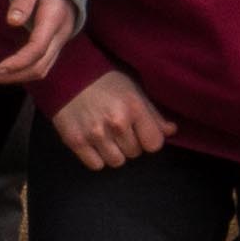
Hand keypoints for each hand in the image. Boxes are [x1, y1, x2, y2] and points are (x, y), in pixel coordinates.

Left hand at [0, 0, 81, 84]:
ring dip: (16, 77)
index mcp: (54, 20)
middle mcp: (60, 36)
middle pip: (39, 66)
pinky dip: (23, 72)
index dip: (19, 61)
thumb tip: (12, 22)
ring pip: (41, 70)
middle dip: (13, 75)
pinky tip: (5, 72)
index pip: (38, 48)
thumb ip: (24, 1)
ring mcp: (60, 43)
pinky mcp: (55, 47)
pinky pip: (41, 66)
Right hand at [52, 66, 171, 170]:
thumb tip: (171, 131)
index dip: (149, 139)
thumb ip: (153, 114)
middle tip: (120, 130)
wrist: (68, 75)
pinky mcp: (75, 142)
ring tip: (107, 137)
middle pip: (135, 153)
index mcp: (133, 109)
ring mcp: (95, 135)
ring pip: (117, 162)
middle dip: (130, 144)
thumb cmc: (106, 81)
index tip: (141, 132)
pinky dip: (97, 158)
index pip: (154, 144)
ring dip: (114, 152)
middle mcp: (116, 124)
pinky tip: (94, 143)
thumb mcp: (133, 90)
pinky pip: (96, 165)